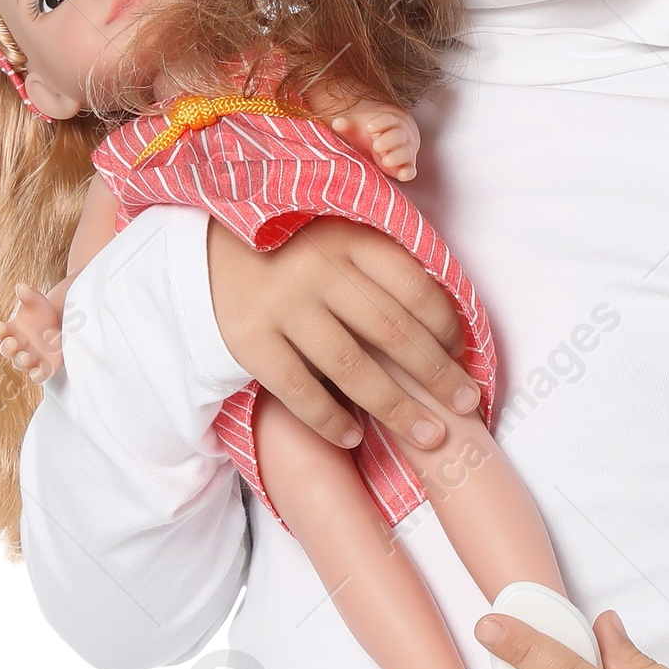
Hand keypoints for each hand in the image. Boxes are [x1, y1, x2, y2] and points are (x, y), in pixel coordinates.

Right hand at [0, 280, 69, 384]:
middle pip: (7, 350)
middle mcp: (17, 346)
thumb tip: (21, 286)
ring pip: (20, 363)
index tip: (1, 326)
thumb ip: (28, 295)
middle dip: (8, 347)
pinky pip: (37, 375)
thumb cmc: (42, 314)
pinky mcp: (44, 367)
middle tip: (13, 342)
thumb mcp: (37, 302)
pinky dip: (37, 375)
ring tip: (26, 357)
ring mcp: (29, 358)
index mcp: (11, 330)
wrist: (62, 326)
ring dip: (21, 361)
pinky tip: (39, 371)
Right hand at [206, 215, 479, 452]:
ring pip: (353, 369)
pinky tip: (354, 437)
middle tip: (467, 406)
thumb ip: (379, 260)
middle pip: (393, 332)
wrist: (201, 246)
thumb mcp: (335, 231)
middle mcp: (319, 268)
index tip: (463, 356)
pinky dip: (330, 419)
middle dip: (437, 376)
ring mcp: (282, 305)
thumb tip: (443, 320)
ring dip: (398, 409)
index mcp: (349, 235)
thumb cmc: (286, 243)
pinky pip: (300, 390)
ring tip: (429, 436)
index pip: (415, 287)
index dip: (448, 328)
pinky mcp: (249, 339)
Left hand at [327, 102, 419, 181]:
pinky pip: (411, 169)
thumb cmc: (370, 132)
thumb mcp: (358, 126)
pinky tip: (402, 176)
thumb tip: (337, 123)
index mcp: (389, 123)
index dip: (380, 123)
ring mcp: (405, 151)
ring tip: (386, 160)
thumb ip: (348, 125)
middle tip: (376, 146)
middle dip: (389, 140)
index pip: (388, 119)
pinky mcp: (406, 166)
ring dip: (397, 156)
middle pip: (398, 135)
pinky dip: (408, 172)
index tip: (369, 127)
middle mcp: (400, 136)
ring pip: (406, 152)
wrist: (389, 139)